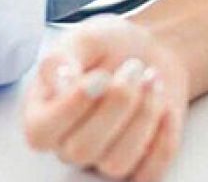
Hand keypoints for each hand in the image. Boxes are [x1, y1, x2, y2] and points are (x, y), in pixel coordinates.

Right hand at [23, 17, 189, 181]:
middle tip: (134, 67)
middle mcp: (67, 144)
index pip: (41, 132)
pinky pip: (149, 174)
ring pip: (117, 164)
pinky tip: (166, 107)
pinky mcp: (138, 165)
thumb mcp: (82, 39)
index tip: (101, 75)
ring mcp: (102, 159)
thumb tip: (61, 82)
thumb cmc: (108, 47)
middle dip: (117, 103)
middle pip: (82, 150)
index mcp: (42, 114)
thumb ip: (62, 58)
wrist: (149, 51)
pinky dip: (164, 140)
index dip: (72, 107)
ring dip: (143, 116)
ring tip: (152, 79)